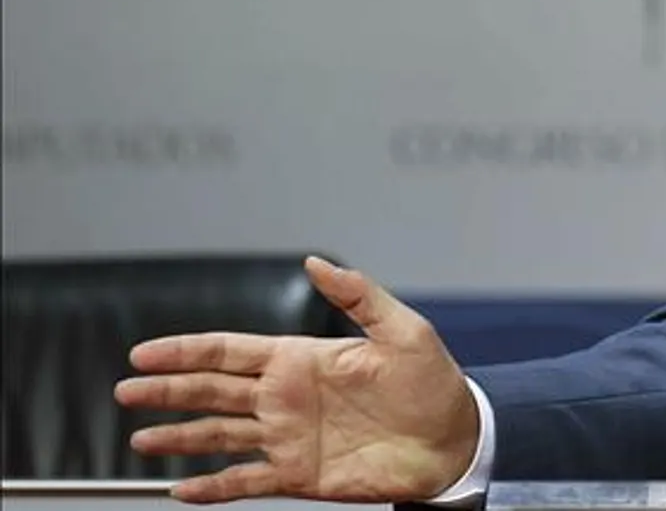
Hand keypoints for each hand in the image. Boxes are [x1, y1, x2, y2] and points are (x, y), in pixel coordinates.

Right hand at [114, 256, 478, 503]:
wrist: (455, 440)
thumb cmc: (434, 384)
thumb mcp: (403, 331)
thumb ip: (358, 295)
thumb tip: (318, 262)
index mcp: (303, 359)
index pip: (231, 351)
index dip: (187, 352)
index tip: (146, 353)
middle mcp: (287, 398)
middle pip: (212, 391)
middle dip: (168, 390)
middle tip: (125, 389)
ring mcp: (289, 437)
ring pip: (219, 436)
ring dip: (179, 437)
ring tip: (141, 438)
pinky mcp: (300, 475)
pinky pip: (245, 481)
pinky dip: (212, 487)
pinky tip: (181, 489)